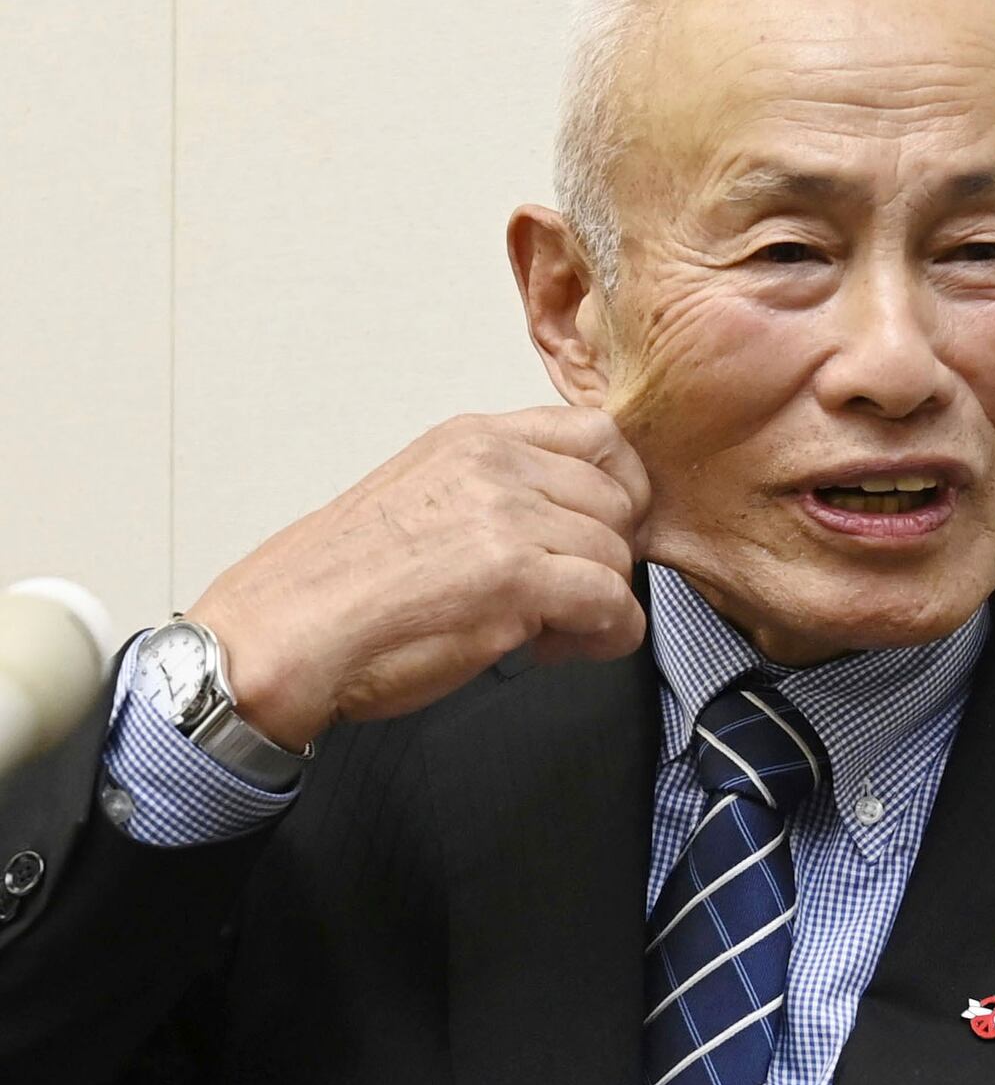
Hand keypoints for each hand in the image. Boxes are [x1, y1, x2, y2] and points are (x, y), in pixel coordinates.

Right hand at [188, 406, 650, 747]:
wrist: (282, 633)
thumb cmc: (340, 587)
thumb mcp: (423, 496)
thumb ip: (496, 490)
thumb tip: (566, 519)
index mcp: (474, 437)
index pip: (600, 436)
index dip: (616, 494)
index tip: (594, 537)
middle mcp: (495, 463)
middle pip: (621, 498)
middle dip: (608, 557)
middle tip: (564, 597)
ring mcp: (508, 516)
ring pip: (620, 556)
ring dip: (599, 604)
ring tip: (544, 629)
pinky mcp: (516, 578)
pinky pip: (613, 605)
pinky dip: (600, 638)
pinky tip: (548, 648)